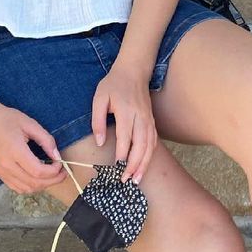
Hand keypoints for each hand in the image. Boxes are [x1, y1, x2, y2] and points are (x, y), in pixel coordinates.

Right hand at [0, 102, 66, 195]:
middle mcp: (7, 165)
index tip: (60, 163)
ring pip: (26, 188)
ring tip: (51, 176)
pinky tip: (37, 178)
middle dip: (52, 181)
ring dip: (42, 186)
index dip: (54, 171)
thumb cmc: (6, 119)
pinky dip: (30, 187)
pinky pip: (17, 188)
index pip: (39, 171)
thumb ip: (46, 140)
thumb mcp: (30, 124)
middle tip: (62, 173)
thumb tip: (57, 156)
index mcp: (15, 151)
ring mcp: (1, 172)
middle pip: (34, 183)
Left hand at [91, 62, 156, 184]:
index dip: (123, 154)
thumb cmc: (113, 85)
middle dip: (135, 165)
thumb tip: (100, 142)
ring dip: (144, 164)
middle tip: (127, 180)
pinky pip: (153, 141)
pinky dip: (150, 155)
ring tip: (137, 179)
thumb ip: (98, 120)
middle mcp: (140, 117)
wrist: (133, 71)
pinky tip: (144, 165)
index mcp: (126, 111)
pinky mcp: (151, 121)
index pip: (126, 137)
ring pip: (150, 146)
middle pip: (141, 145)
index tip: (117, 168)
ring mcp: (148, 120)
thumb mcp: (99, 98)